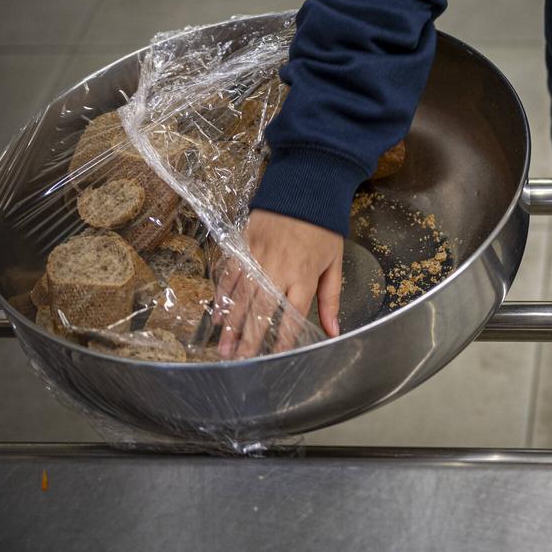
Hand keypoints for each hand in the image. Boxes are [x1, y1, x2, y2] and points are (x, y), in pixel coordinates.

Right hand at [213, 209, 342, 358]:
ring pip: (241, 298)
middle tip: (239, 363)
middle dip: (250, 340)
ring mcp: (258, 258)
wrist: (305, 188)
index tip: (275, 358)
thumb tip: (334, 331)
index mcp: (304, 276)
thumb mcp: (335, 263)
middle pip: (262, 311)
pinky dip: (222, 297)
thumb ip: (331, 299)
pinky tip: (217, 317)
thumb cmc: (324, 229)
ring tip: (224, 349)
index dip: (284, 338)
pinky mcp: (244, 247)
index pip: (292, 314)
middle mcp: (278, 270)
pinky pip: (230, 276)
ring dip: (231, 326)